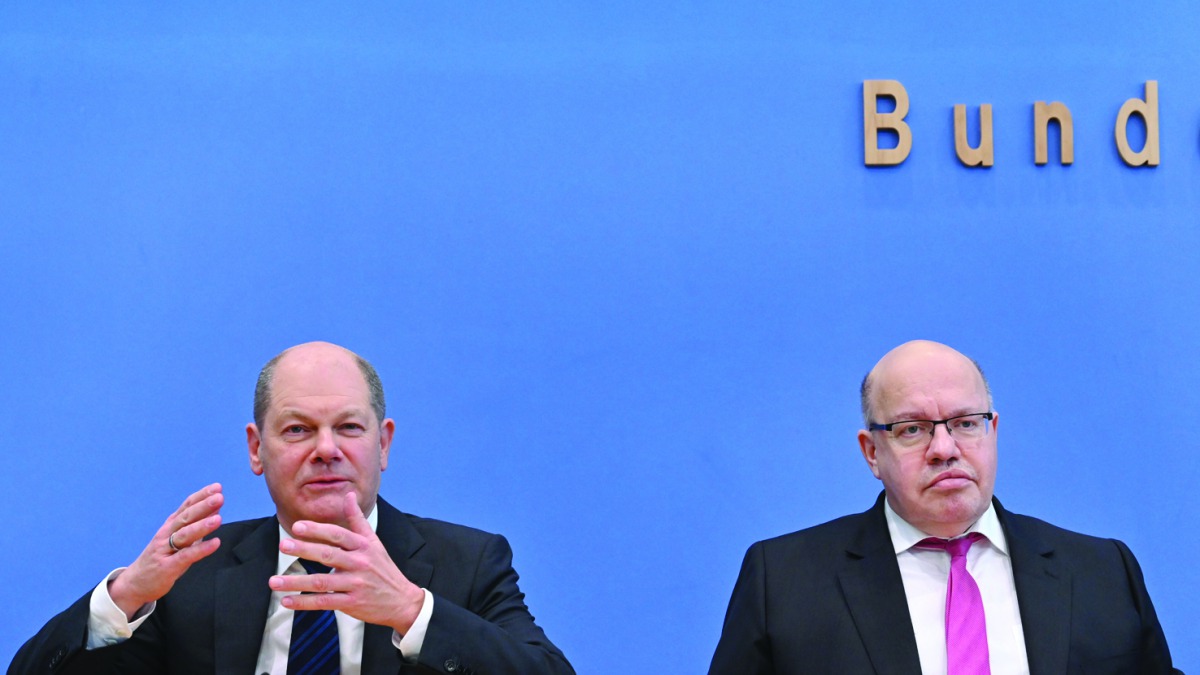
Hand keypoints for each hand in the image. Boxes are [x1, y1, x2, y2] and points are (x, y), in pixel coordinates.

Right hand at [108, 483, 223, 619]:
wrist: (135, 583)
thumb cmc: (161, 559)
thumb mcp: (179, 540)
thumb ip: (196, 525)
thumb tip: (215, 509)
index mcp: (170, 526)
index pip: (186, 507)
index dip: (201, 496)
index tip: (217, 487)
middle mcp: (166, 534)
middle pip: (185, 517)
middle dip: (203, 506)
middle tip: (219, 497)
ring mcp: (165, 550)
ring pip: (184, 535)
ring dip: (201, 525)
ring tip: (218, 518)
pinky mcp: (167, 567)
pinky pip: (185, 556)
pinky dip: (201, 549)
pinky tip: (215, 543)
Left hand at [270, 492, 424, 633]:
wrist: (401, 600)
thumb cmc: (383, 568)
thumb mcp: (374, 541)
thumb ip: (357, 519)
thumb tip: (349, 494)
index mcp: (363, 546)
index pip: (338, 535)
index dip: (318, 530)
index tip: (297, 526)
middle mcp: (360, 563)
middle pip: (328, 555)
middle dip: (304, 549)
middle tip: (283, 545)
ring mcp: (355, 584)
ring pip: (322, 582)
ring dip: (296, 582)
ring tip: (274, 581)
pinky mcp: (352, 603)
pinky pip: (324, 602)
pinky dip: (304, 602)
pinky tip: (287, 601)